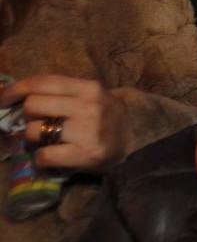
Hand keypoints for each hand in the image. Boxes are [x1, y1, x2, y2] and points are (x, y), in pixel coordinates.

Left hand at [1, 75, 128, 171]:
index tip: (1, 98)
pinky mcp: (86, 154)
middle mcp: (88, 106)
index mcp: (88, 88)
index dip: (15, 89)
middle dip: (27, 116)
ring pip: (33, 131)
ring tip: (48, 140)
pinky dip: (41, 158)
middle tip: (38, 122)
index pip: (42, 82)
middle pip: (32, 105)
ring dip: (33, 138)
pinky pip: (44, 155)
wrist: (138, 140)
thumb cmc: (106, 117)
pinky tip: (53, 156)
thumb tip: (15, 94)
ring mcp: (88, 130)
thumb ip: (60, 93)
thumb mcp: (90, 96)